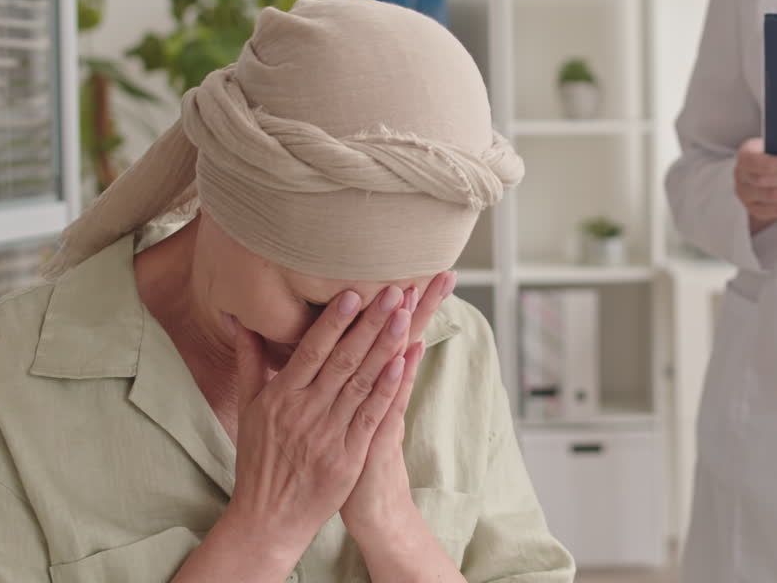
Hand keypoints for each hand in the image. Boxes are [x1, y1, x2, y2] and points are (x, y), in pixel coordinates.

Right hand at [222, 285, 411, 564]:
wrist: (268, 518)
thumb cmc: (259, 458)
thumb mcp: (249, 408)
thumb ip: (249, 360)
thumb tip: (238, 318)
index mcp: (279, 396)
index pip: (311, 350)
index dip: (334, 321)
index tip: (354, 292)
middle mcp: (303, 411)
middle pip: (342, 360)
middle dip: (369, 323)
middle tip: (393, 291)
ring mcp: (327, 434)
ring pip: (361, 382)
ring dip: (385, 346)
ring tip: (404, 315)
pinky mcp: (348, 456)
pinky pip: (371, 415)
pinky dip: (387, 387)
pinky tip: (404, 362)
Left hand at [341, 272, 454, 542]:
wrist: (369, 509)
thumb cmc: (348, 461)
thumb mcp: (347, 417)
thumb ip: (344, 380)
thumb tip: (336, 348)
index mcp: (373, 385)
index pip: (389, 335)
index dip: (402, 304)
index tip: (411, 268)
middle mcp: (386, 394)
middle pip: (406, 339)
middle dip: (419, 305)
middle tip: (440, 270)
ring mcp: (386, 412)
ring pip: (401, 363)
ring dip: (409, 328)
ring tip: (417, 293)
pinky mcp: (381, 435)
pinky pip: (393, 401)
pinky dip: (401, 376)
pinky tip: (413, 350)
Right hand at [734, 137, 776, 233]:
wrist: (766, 171)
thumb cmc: (776, 155)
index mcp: (745, 155)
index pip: (754, 161)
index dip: (773, 163)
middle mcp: (741, 175)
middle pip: (764, 181)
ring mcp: (745, 194)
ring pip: (771, 197)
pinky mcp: (754, 209)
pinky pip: (775, 211)